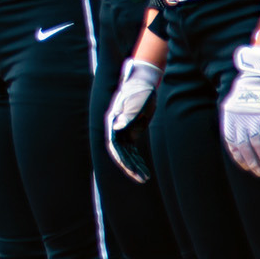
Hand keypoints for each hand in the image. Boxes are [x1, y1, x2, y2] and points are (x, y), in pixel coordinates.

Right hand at [106, 59, 162, 182]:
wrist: (144, 80)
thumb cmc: (140, 89)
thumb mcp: (136, 101)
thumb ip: (127, 114)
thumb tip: (117, 127)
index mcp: (113, 121)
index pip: (113, 144)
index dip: (120, 158)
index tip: (129, 168)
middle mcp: (116, 128)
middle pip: (120, 152)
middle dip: (130, 166)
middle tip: (141, 178)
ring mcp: (123, 130)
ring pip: (127, 153)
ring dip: (135, 165)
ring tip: (145, 178)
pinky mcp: (131, 131)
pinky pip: (132, 149)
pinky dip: (137, 159)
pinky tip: (144, 169)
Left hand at [221, 45, 259, 175]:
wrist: (256, 76)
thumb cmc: (245, 93)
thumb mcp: (232, 107)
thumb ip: (234, 124)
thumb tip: (239, 143)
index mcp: (229, 121)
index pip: (231, 145)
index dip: (239, 159)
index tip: (246, 168)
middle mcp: (239, 122)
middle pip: (245, 148)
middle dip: (253, 163)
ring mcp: (253, 119)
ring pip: (258, 145)